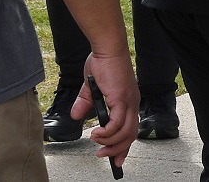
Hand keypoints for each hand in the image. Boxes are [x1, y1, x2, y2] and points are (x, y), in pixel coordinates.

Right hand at [77, 51, 138, 165]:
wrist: (107, 49)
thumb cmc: (102, 63)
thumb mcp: (92, 87)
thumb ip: (85, 102)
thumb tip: (76, 116)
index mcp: (128, 101)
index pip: (130, 129)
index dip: (124, 146)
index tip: (117, 160)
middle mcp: (132, 103)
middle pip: (130, 135)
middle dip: (118, 150)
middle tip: (103, 156)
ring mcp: (129, 101)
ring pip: (125, 132)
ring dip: (109, 142)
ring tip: (95, 141)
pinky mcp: (122, 98)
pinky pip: (117, 123)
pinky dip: (107, 132)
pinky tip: (95, 133)